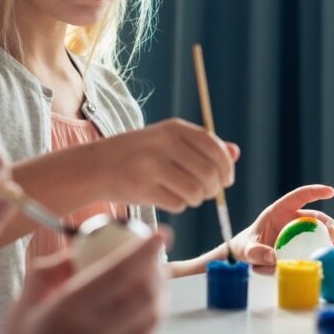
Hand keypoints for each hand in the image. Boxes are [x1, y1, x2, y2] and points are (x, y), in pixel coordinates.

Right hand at [5, 227, 170, 333]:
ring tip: (153, 276)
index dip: (144, 250)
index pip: (117, 272)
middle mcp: (94, 331)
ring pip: (152, 317)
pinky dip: (152, 314)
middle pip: (144, 295)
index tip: (161, 232)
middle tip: (156, 253)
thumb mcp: (28, 299)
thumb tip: (81, 245)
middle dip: (157, 270)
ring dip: (160, 292)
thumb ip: (54, 267)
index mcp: (68, 309)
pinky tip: (144, 303)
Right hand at [95, 118, 238, 211]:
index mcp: (174, 128)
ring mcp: (151, 165)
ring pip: (196, 191)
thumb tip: (235, 153)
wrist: (97, 165)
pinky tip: (167, 197)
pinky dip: (179, 206)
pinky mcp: (141, 187)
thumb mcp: (170, 141)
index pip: (214, 147)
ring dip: (196, 199)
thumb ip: (203, 146)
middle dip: (212, 188)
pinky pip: (177, 204)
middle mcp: (163, 143)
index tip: (226, 179)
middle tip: (205, 192)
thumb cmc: (140, 154)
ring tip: (186, 195)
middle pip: (208, 173)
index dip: (226, 166)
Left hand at [230, 185, 333, 271]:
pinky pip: (317, 243)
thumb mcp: (247, 249)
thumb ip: (256, 252)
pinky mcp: (301, 245)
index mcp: (277, 212)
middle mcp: (290, 219)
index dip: (314, 192)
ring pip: (318, 229)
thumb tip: (273, 258)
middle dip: (327, 222)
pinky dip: (328, 245)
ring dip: (331, 235)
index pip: (298, 197)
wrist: (246, 256)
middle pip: (313, 216)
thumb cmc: (245, 247)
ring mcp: (297, 232)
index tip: (330, 191)